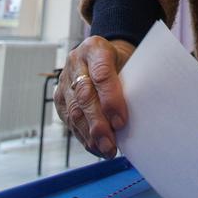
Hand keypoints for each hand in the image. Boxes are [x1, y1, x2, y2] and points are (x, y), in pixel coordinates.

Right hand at [54, 36, 135, 158]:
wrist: (103, 57)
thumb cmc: (121, 62)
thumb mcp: (130, 63)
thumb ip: (131, 83)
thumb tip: (138, 115)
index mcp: (95, 48)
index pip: (102, 73)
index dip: (111, 99)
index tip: (121, 121)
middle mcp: (75, 62)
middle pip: (85, 95)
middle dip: (98, 123)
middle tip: (111, 143)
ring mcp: (64, 79)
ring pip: (74, 110)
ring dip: (90, 134)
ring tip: (105, 150)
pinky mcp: (59, 97)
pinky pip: (69, 119)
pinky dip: (83, 136)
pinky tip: (96, 147)